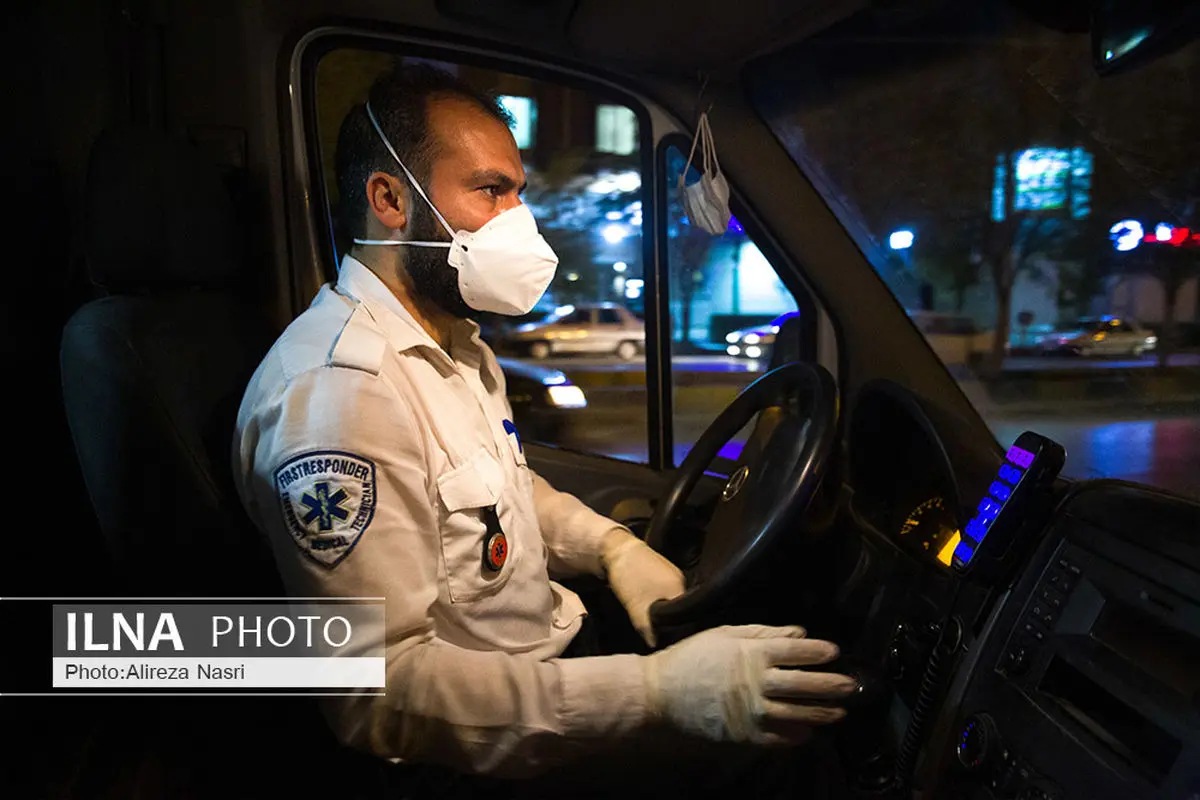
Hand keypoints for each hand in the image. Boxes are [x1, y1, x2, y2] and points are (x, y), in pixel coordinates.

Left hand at [600, 528, 685, 646]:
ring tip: (656, 624)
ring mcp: (672, 575)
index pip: (687, 616)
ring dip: (665, 613)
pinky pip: (666, 593)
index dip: (679, 629)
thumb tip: (655, 645)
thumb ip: (648, 628)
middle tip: (663, 635)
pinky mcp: (661, 572)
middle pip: (681, 608)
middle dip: (672, 622)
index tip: (671, 640)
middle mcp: (681, 581)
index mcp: (679, 588)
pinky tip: (651, 609)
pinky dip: (660, 603)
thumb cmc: (629, 576)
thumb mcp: (636, 606)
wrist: (616, 549)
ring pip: (673, 600)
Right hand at [643, 625, 855, 745]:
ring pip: (799, 714)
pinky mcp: (746, 735)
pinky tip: (809, 732)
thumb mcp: (725, 633)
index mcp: (753, 653)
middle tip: (852, 685)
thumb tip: (799, 633)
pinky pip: (780, 737)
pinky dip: (798, 735)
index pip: (797, 651)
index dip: (820, 652)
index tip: (835, 652)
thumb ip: (763, 632)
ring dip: (823, 713)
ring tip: (840, 711)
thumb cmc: (692, 657)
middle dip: (833, 685)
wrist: (661, 693)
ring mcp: (753, 712)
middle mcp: (758, 683)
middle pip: (806, 684)